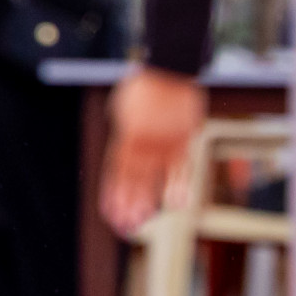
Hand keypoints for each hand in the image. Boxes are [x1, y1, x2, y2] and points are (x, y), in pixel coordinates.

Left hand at [101, 67, 205, 235]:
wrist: (168, 68)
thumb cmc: (143, 86)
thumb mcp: (121, 109)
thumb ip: (124, 134)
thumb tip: (122, 153)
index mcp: (126, 135)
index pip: (116, 173)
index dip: (113, 195)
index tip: (110, 214)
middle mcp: (145, 142)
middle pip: (134, 180)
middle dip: (129, 205)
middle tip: (125, 228)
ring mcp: (166, 142)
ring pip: (155, 178)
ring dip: (148, 201)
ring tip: (142, 222)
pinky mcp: (185, 139)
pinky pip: (182, 167)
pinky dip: (179, 186)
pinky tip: (176, 204)